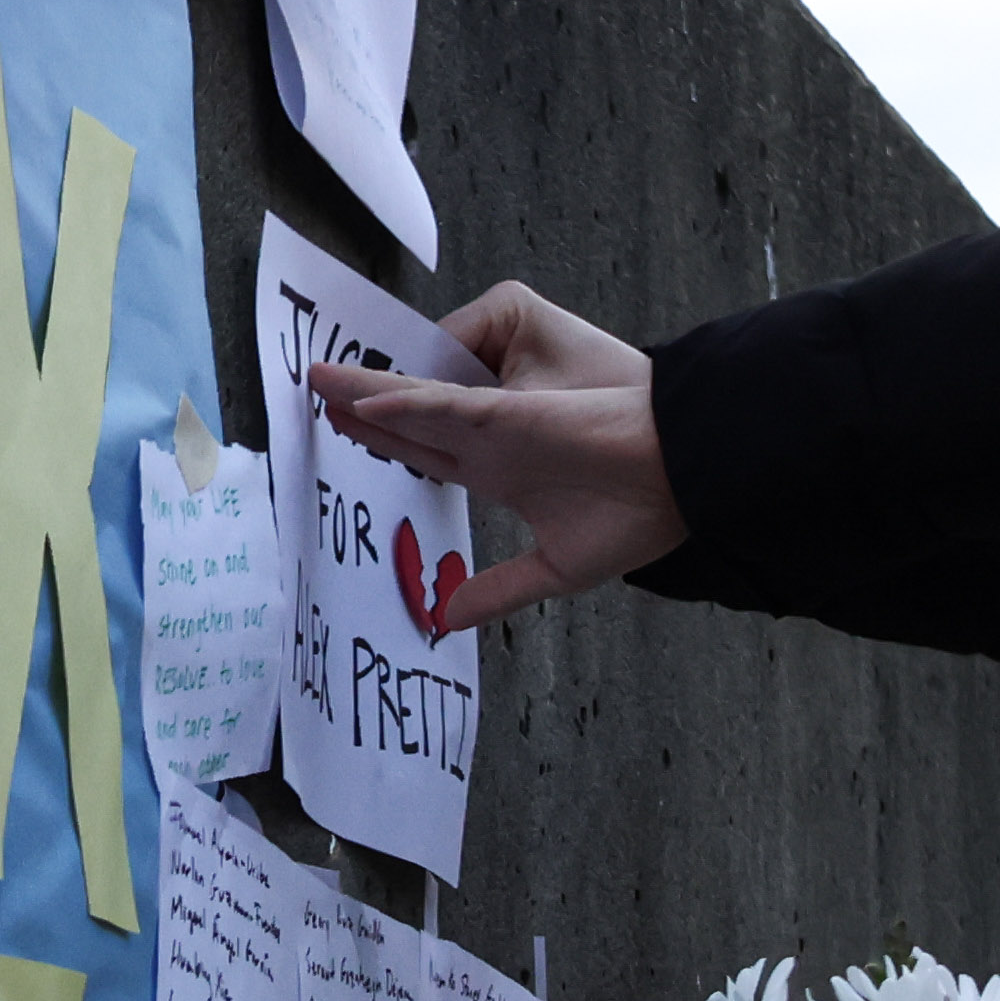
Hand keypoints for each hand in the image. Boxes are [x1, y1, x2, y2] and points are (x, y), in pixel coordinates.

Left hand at [307, 283, 679, 627]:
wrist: (686, 487)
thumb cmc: (639, 516)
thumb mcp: (555, 571)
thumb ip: (498, 592)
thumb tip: (447, 620)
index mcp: (502, 472)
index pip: (427, 452)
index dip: (383, 441)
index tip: (343, 433)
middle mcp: (494, 443)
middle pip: (410, 421)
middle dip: (360, 408)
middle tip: (313, 392)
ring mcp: (501, 426)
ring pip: (419, 404)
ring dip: (367, 392)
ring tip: (318, 380)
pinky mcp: (515, 416)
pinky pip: (450, 406)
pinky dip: (409, 402)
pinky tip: (367, 399)